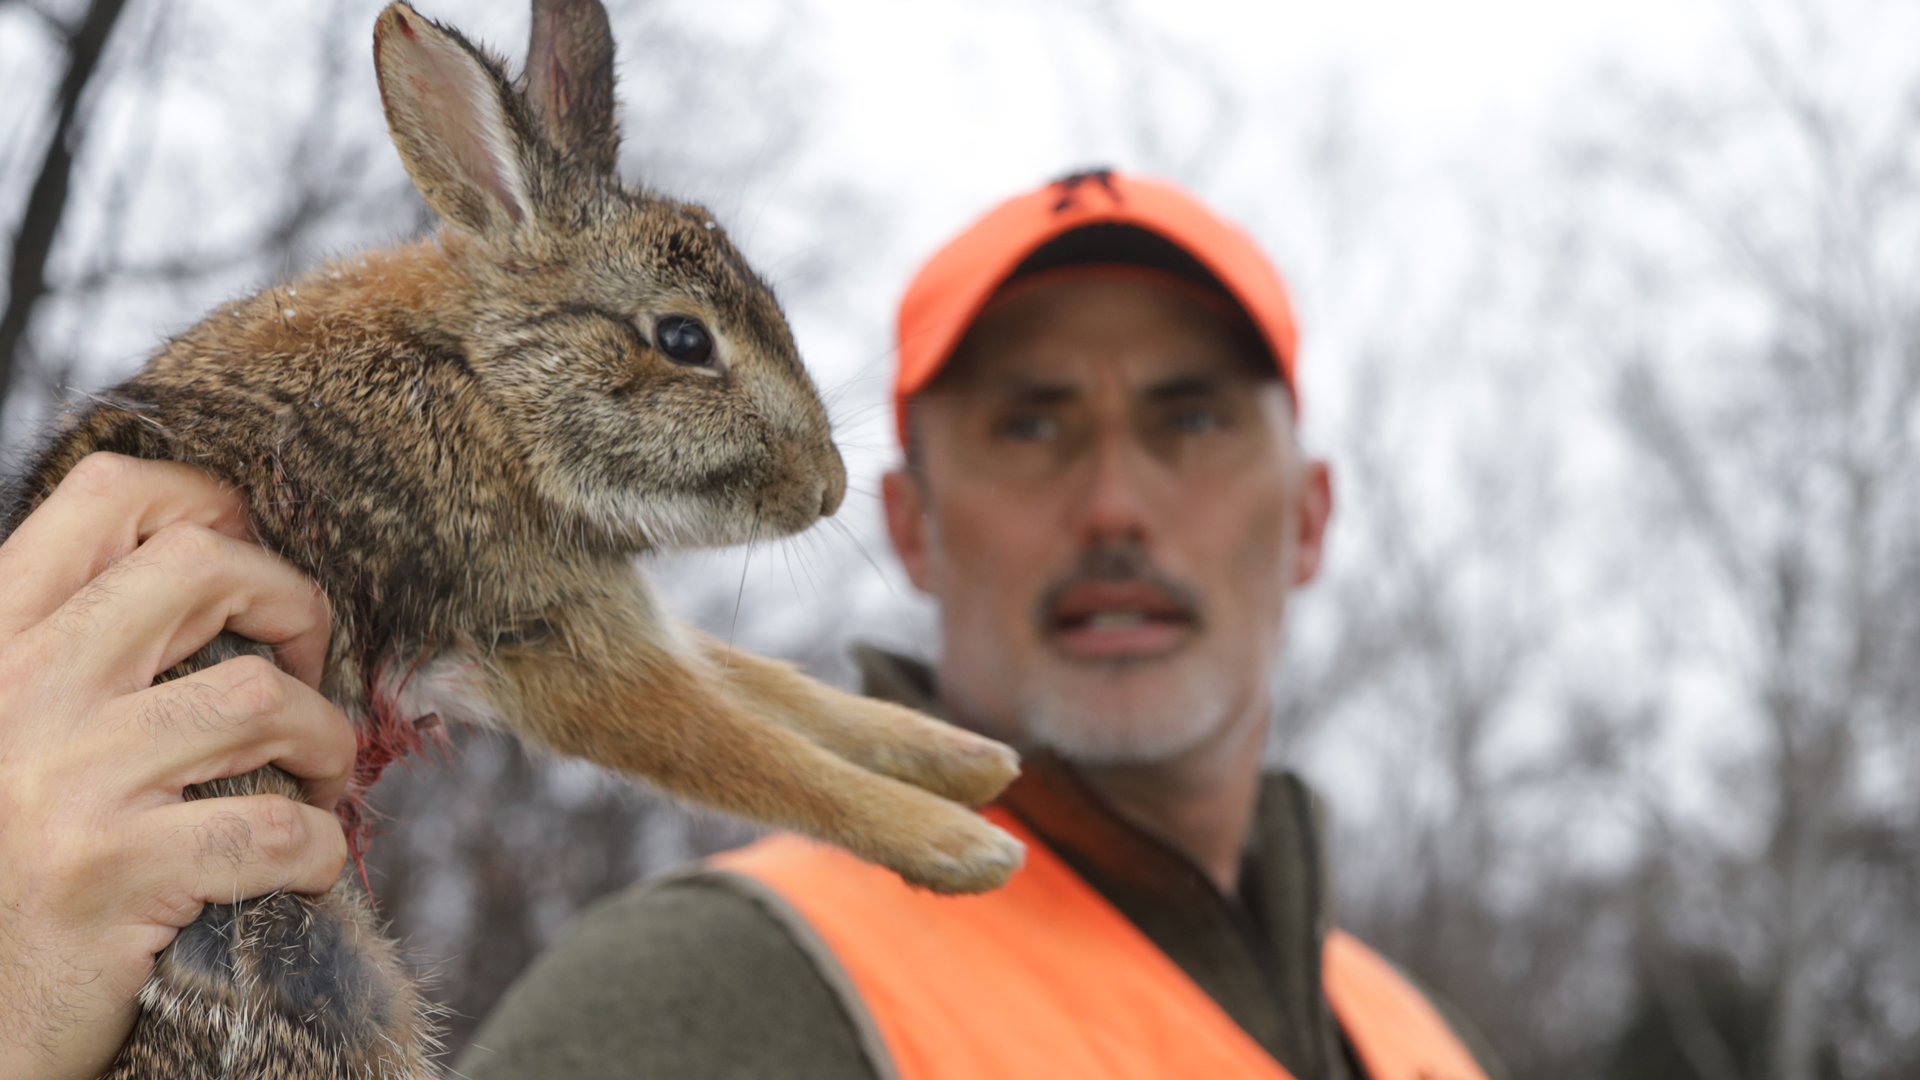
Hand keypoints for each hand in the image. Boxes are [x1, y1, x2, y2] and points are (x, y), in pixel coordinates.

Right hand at [0, 454, 355, 1079]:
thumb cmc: (16, 857)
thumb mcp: (19, 725)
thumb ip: (88, 646)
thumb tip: (224, 562)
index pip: (106, 499)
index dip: (209, 501)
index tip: (257, 561)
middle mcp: (19, 694)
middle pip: (201, 566)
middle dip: (292, 604)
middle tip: (308, 665)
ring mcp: (63, 783)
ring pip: (257, 697)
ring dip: (324, 737)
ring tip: (322, 774)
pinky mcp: (111, 874)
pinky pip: (272, 826)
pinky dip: (320, 844)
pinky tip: (309, 859)